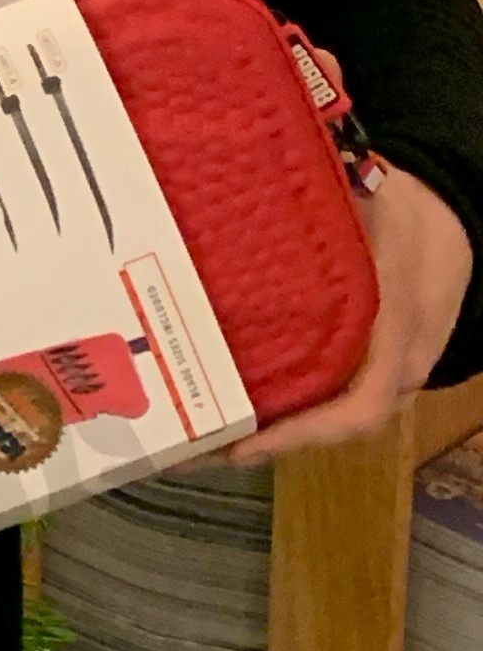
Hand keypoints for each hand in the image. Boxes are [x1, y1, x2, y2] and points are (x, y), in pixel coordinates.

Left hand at [227, 162, 472, 461]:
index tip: (246, 445)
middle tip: (195, 449)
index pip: (361, 405)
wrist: (455, 216)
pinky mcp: (375, 363)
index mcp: (397, 330)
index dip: (304, 432)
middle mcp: (398, 366)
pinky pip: (332, 393)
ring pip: (331, 414)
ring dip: (272, 427)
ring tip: (201, 435)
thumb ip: (326, 214)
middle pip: (334, 425)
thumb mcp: (372, 206)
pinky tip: (236, 400)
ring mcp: (391, 371)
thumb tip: (251, 201)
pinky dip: (288, 404)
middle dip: (266, 441)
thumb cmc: (405, 212)